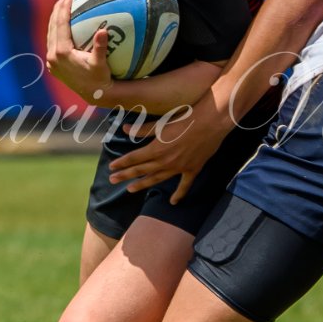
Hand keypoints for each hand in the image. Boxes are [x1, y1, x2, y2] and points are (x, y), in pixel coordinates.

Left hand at [43, 0, 113, 101]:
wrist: (93, 94)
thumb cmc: (99, 78)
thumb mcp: (101, 63)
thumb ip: (100, 47)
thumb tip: (102, 31)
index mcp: (62, 53)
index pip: (61, 25)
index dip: (64, 9)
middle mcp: (53, 56)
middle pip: (52, 27)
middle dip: (57, 11)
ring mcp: (51, 61)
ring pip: (50, 34)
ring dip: (55, 20)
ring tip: (61, 7)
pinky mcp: (53, 65)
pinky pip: (51, 43)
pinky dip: (55, 31)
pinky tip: (61, 25)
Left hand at [107, 83, 233, 202]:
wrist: (211, 122)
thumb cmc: (186, 118)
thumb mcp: (162, 123)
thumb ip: (143, 129)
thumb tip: (125, 129)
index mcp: (156, 149)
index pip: (134, 158)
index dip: (121, 163)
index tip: (111, 167)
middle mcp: (165, 161)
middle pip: (141, 170)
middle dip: (126, 175)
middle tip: (113, 180)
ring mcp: (179, 168)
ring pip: (157, 179)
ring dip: (143, 184)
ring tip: (130, 189)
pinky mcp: (192, 169)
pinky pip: (184, 185)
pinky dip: (179, 195)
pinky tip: (173, 202)